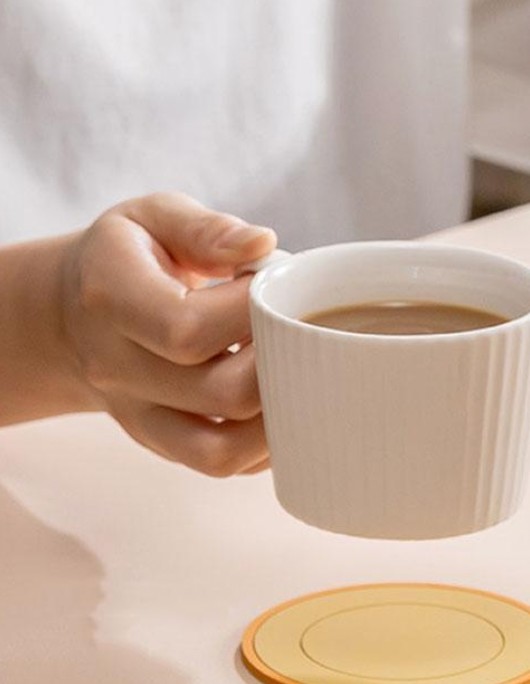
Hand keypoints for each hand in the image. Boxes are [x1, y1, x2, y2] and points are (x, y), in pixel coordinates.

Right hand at [58, 192, 276, 474]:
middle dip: (282, 365)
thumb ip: (205, 229)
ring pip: (223, 451)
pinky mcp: (164, 445)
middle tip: (299, 333)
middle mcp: (118, 369)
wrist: (74, 316)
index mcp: (111, 299)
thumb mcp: (153, 219)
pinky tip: (282, 403)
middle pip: (222, 394)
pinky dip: (264, 445)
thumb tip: (263, 244)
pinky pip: (222, 464)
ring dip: (280, 418)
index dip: (251, 315)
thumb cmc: (129, 259)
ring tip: (301, 373)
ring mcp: (139, 417)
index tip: (274, 288)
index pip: (188, 329)